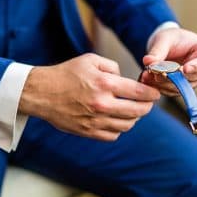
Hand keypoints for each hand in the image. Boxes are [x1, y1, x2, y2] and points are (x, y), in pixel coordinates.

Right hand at [19, 53, 159, 140]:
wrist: (41, 93)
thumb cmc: (65, 75)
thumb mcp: (90, 60)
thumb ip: (112, 67)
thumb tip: (125, 78)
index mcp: (105, 84)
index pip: (139, 93)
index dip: (152, 94)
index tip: (154, 94)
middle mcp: (102, 104)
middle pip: (137, 112)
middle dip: (146, 107)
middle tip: (146, 104)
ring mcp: (94, 120)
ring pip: (126, 125)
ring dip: (133, 119)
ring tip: (130, 112)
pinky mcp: (87, 131)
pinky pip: (112, 136)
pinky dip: (118, 129)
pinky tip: (115, 121)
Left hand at [141, 27, 196, 94]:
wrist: (166, 46)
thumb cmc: (171, 38)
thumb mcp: (164, 39)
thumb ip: (158, 51)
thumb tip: (148, 61)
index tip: (184, 69)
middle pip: (192, 79)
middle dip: (173, 78)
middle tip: (155, 74)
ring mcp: (194, 81)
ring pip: (180, 88)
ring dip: (162, 84)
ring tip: (146, 75)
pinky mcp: (181, 88)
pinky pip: (170, 92)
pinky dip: (158, 87)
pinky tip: (147, 80)